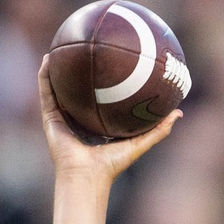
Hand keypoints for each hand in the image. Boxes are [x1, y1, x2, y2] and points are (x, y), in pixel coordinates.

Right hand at [38, 56, 180, 182]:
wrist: (87, 175)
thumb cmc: (112, 165)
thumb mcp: (140, 143)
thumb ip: (159, 129)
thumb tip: (179, 113)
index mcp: (97, 126)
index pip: (100, 102)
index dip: (105, 86)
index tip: (111, 67)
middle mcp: (78, 121)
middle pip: (78, 93)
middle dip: (80, 74)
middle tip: (88, 52)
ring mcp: (62, 119)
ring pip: (58, 89)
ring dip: (57, 69)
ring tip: (60, 48)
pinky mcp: (49, 118)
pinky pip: (46, 92)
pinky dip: (44, 76)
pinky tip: (48, 59)